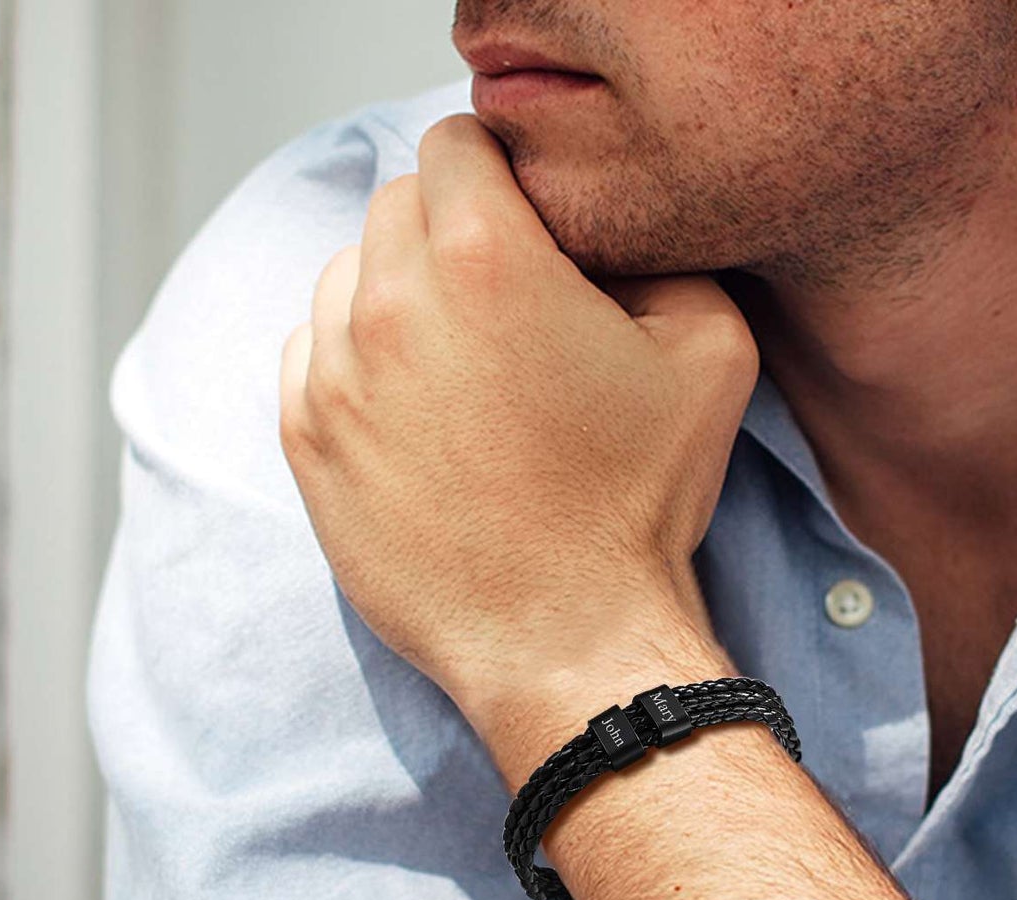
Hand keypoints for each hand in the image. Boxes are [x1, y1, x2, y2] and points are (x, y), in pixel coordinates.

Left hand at [278, 114, 758, 731]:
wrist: (570, 639)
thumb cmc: (638, 503)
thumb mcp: (709, 351)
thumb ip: (655, 254)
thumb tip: (603, 239)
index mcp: (485, 257)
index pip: (458, 143)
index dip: (499, 174)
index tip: (525, 222)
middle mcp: (390, 302)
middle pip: (397, 207)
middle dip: (448, 231)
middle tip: (502, 299)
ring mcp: (334, 377)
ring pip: (346, 278)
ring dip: (394, 294)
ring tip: (456, 359)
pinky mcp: (307, 444)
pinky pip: (308, 355)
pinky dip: (351, 360)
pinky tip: (411, 407)